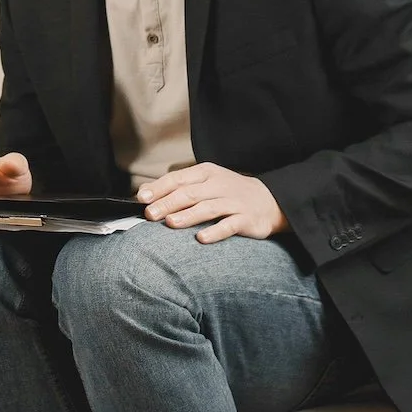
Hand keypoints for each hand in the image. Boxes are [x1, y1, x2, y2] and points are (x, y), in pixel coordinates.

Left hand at [138, 163, 286, 242]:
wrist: (269, 201)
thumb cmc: (228, 193)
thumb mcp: (205, 183)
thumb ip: (178, 187)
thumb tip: (144, 193)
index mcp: (206, 173)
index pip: (178, 178)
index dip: (159, 188)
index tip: (142, 198)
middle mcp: (219, 185)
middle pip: (190, 193)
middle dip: (168, 203)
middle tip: (150, 214)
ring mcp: (234, 202)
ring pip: (207, 208)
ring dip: (188, 216)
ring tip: (170, 223)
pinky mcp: (246, 219)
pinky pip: (229, 225)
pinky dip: (215, 231)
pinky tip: (201, 238)